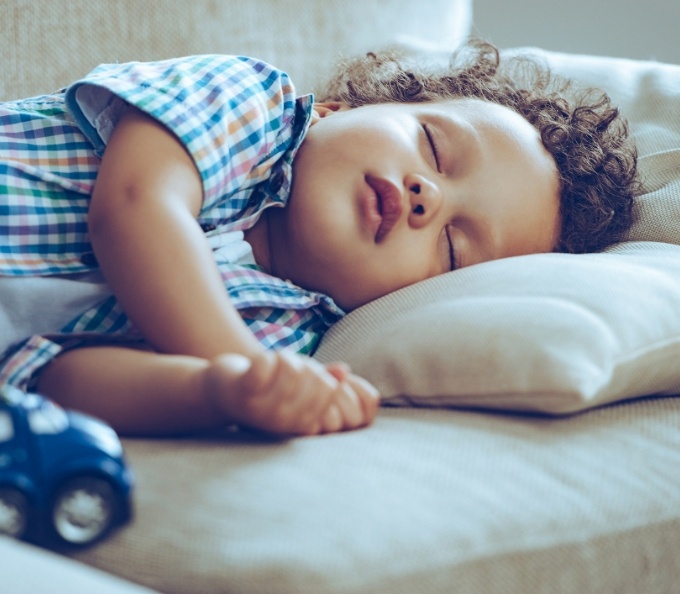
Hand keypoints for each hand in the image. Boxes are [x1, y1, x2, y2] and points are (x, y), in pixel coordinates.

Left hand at [202, 350, 379, 435]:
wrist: (219, 393)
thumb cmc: (263, 389)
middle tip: (290, 364)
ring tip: (275, 360)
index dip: (322, 375)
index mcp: (299, 424)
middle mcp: (283, 421)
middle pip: (313, 378)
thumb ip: (321, 383)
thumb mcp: (295, 391)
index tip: (308, 373)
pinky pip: (266, 364)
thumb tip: (344, 371)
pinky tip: (260, 361)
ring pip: (291, 368)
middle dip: (305, 364)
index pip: (329, 391)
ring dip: (284, 356)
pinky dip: (266, 356)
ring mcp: (261, 407)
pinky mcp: (243, 390)